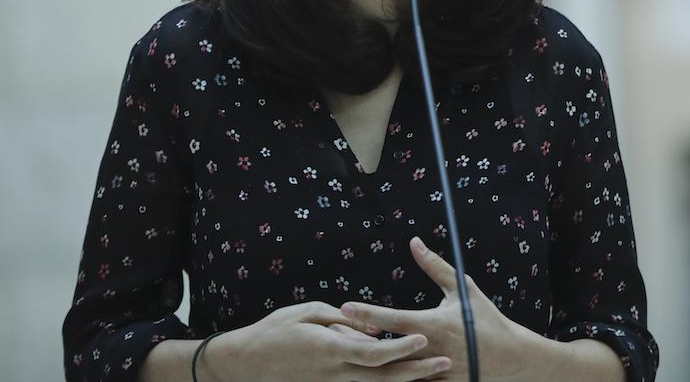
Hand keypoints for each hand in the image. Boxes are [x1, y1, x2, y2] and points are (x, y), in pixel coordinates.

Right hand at [202, 300, 450, 381]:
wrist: (244, 364)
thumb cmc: (274, 331)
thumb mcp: (307, 314)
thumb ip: (344, 321)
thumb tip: (375, 329)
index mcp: (330, 351)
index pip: (374, 353)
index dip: (401, 348)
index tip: (424, 337)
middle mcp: (335, 373)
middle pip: (383, 376)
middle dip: (416, 371)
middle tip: (445, 363)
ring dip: (406, 380)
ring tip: (435, 374)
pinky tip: (403, 379)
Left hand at [342, 237, 535, 381]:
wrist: (510, 356)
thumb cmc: (484, 318)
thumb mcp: (462, 288)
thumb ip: (435, 266)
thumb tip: (414, 242)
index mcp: (434, 325)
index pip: (394, 318)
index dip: (368, 312)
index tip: (345, 306)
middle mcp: (430, 349)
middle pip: (385, 349)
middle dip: (358, 341)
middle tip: (333, 333)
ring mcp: (433, 372)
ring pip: (394, 371)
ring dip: (370, 363)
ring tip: (345, 354)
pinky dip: (391, 376)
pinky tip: (370, 372)